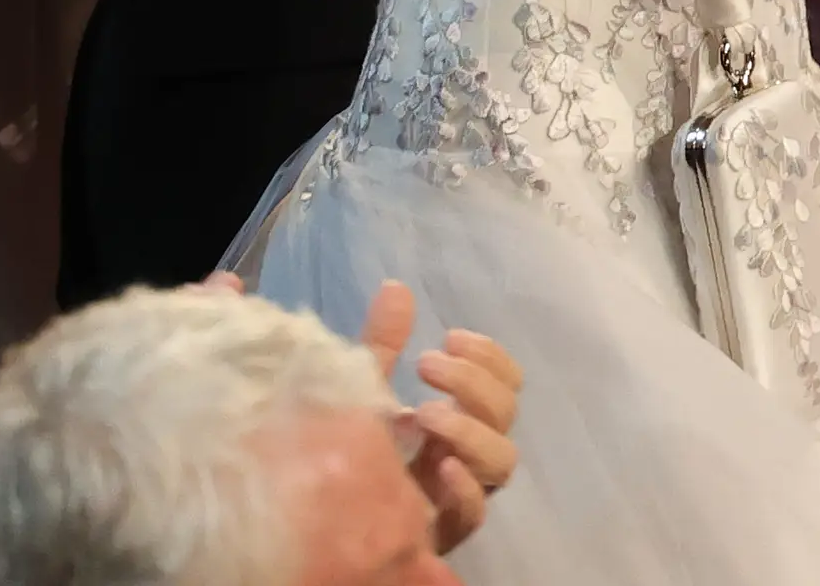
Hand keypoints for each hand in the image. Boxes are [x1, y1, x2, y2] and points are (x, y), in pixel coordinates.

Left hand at [357, 279, 522, 552]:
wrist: (311, 529)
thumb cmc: (341, 455)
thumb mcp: (361, 395)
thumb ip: (381, 347)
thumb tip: (395, 287)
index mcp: (456, 420)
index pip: (504, 383)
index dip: (490, 358)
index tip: (450, 337)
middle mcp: (465, 454)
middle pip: (508, 414)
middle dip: (475, 382)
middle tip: (427, 366)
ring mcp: (458, 493)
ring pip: (503, 461)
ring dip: (469, 429)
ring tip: (422, 415)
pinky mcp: (442, 531)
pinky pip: (473, 511)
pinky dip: (464, 487)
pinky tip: (439, 467)